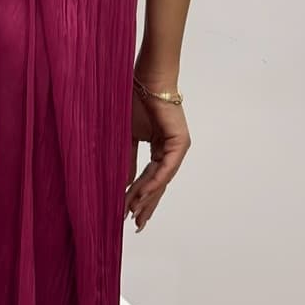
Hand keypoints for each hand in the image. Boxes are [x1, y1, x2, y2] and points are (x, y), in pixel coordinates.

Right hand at [124, 78, 189, 231]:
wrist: (145, 80)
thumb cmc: (134, 102)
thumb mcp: (126, 139)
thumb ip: (128, 162)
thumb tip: (125, 184)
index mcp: (160, 150)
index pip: (149, 179)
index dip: (139, 197)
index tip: (127, 213)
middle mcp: (170, 151)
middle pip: (158, 184)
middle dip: (146, 205)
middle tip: (136, 224)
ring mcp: (177, 148)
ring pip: (162, 179)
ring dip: (147, 197)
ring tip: (134, 213)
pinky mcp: (179, 143)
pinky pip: (165, 168)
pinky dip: (154, 181)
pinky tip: (142, 194)